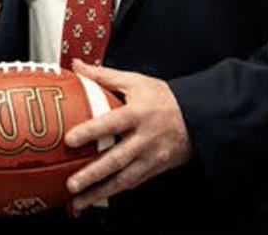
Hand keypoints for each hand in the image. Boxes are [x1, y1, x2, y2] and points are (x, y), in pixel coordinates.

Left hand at [65, 60, 192, 211]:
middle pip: (116, 159)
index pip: (112, 123)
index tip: (70, 140)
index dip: (91, 131)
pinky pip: (131, 183)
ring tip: (78, 202)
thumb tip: (77, 66)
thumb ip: (104, 76)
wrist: (197, 117)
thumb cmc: (163, 99)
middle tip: (71, 184)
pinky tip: (97, 198)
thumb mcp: (136, 81)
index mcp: (138, 113)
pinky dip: (113, 192)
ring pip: (123, 179)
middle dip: (92, 174)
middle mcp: (144, 138)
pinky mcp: (154, 169)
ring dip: (99, 191)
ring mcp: (150, 157)